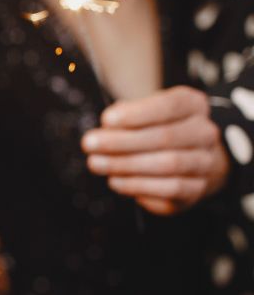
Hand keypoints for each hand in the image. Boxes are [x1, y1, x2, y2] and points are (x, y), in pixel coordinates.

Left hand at [83, 85, 229, 214]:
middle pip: (165, 137)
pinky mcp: (196, 189)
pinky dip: (138, 186)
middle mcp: (204, 133)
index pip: (171, 105)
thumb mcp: (142, 113)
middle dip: (122, 142)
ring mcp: (204, 162)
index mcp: (193, 105)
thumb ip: (126, 116)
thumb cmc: (156, 129)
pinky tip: (116, 180)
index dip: (137, 113)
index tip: (107, 119)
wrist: (189, 159)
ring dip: (126, 165)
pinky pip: (170, 189)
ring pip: (168, 164)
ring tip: (97, 163)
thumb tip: (107, 128)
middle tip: (90, 144)